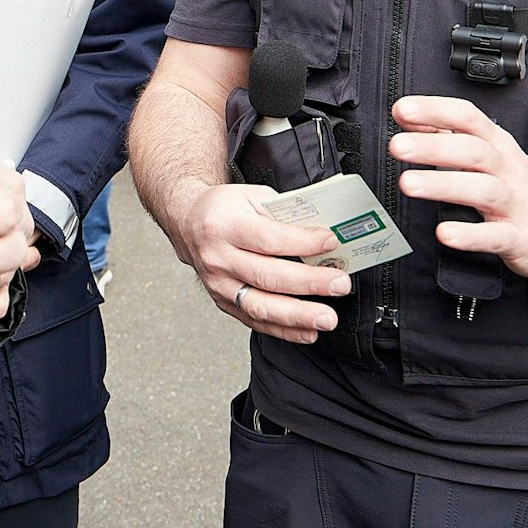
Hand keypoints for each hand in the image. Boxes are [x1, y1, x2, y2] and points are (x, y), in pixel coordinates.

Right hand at [167, 179, 352, 344]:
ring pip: (260, 306)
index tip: (331, 242)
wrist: (188, 222)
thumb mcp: (252, 196)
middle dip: (309, 283)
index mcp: (224, 224)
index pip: (268, 238)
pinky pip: (256, 321)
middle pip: (267, 275)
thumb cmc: (226, 208)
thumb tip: (324, 235)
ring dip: (298, 315)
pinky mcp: (223, 303)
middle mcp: (217, 257)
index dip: (301, 242)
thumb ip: (285, 213)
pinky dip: (284, 330)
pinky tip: (309, 332)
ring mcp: (218, 284)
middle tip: (340, 284)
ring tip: (327, 318)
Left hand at [389, 95, 527, 277]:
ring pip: (481, 189)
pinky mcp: (518, 237)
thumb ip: (446, 136)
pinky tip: (445, 233)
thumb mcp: (486, 154)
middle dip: (433, 146)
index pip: (468, 118)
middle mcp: (507, 169)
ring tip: (408, 183)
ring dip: (443, 184)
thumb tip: (407, 117)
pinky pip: (494, 235)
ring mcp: (515, 203)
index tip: (402, 109)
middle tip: (397, 146)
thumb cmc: (514, 186)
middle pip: (472, 151)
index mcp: (497, 145)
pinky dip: (470, 235)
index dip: (436, 110)